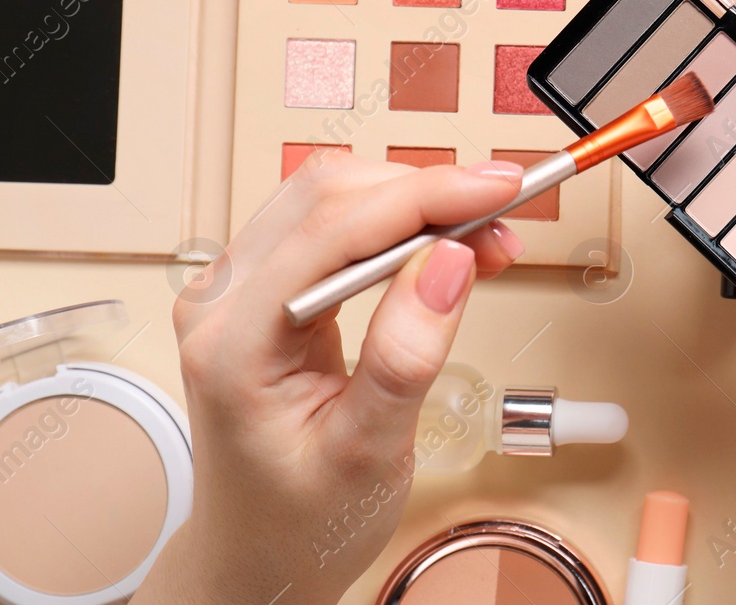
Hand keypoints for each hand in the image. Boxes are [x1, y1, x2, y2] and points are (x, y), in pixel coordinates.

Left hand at [131, 152, 525, 604]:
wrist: (259, 556)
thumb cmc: (299, 522)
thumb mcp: (367, 454)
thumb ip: (405, 356)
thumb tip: (449, 263)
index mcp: (234, 346)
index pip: (333, 233)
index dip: (425, 198)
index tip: (498, 189)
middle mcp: (222, 304)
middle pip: (330, 198)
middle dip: (428, 196)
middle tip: (504, 222)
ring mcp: (238, 291)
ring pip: (332, 198)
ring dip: (416, 204)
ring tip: (484, 240)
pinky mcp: (265, 289)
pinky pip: (331, 225)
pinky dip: (396, 223)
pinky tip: (442, 246)